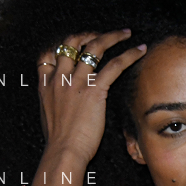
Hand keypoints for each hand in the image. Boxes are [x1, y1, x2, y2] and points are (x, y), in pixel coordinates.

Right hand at [31, 29, 146, 185]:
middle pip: (71, 42)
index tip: (74, 45)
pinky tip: (140, 49)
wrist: (64, 152)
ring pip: (94, 47)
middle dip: (87, 34)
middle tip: (101, 35)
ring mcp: (76, 82)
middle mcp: (59, 78)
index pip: (47, 54)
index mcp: (46, 86)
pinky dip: (129, 54)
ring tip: (125, 33)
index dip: (60, 46)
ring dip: (111, 36)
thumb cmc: (59, 143)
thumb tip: (65, 104)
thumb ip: (55, 103)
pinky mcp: (94, 89)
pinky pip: (115, 64)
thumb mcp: (49, 117)